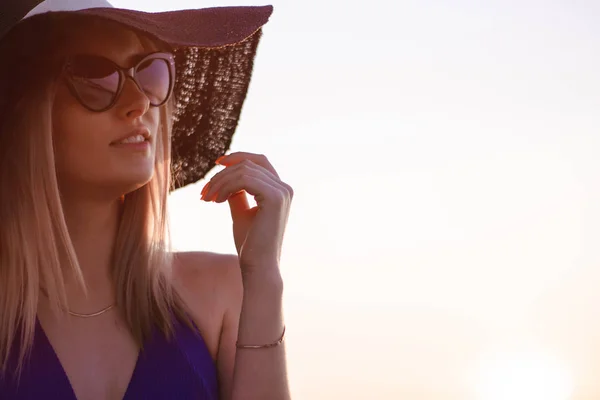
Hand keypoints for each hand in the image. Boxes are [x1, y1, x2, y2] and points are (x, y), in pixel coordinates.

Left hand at [200, 152, 292, 273]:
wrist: (257, 267)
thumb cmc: (249, 245)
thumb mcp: (241, 212)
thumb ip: (237, 193)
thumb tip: (226, 177)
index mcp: (280, 190)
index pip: (259, 161)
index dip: (237, 157)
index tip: (216, 164)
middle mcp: (284, 188)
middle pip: (248, 164)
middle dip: (222, 174)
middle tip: (205, 192)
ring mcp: (282, 192)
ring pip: (244, 170)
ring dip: (220, 182)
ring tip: (208, 198)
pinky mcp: (274, 198)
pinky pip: (244, 179)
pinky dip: (226, 186)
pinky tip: (217, 201)